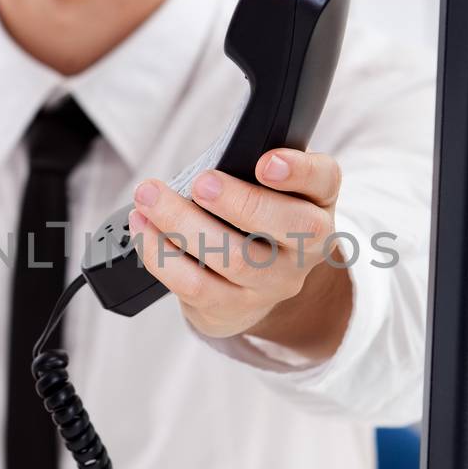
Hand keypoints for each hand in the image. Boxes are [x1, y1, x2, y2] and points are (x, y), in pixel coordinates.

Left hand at [128, 148, 353, 360]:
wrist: (250, 285)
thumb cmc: (252, 218)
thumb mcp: (266, 188)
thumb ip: (248, 167)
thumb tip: (206, 161)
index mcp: (316, 201)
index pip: (324, 180)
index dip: (299, 171)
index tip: (266, 161)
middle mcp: (307, 247)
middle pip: (289, 225)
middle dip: (240, 202)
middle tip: (200, 182)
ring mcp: (274, 283)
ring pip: (236, 259)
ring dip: (185, 225)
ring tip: (150, 198)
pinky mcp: (235, 307)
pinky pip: (197, 285)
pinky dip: (162, 255)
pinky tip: (143, 228)